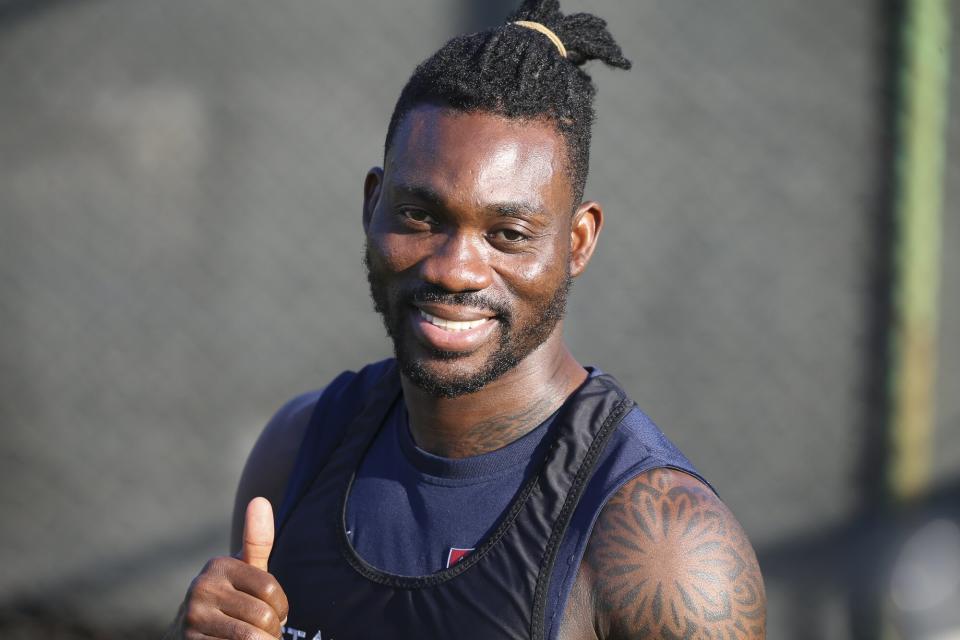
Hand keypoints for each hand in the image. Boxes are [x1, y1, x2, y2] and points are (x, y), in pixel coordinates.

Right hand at [167, 497, 288, 639]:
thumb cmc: (228, 601)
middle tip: (265, 633)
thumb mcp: (243, 572)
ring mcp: (193, 618)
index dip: (281, 608)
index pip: (271, 589)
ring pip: (251, 638)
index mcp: (219, 566)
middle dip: (272, 630)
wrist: (190, 637)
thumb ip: (257, 541)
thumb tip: (259, 499)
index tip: (275, 613)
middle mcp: (201, 588)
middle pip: (263, 616)